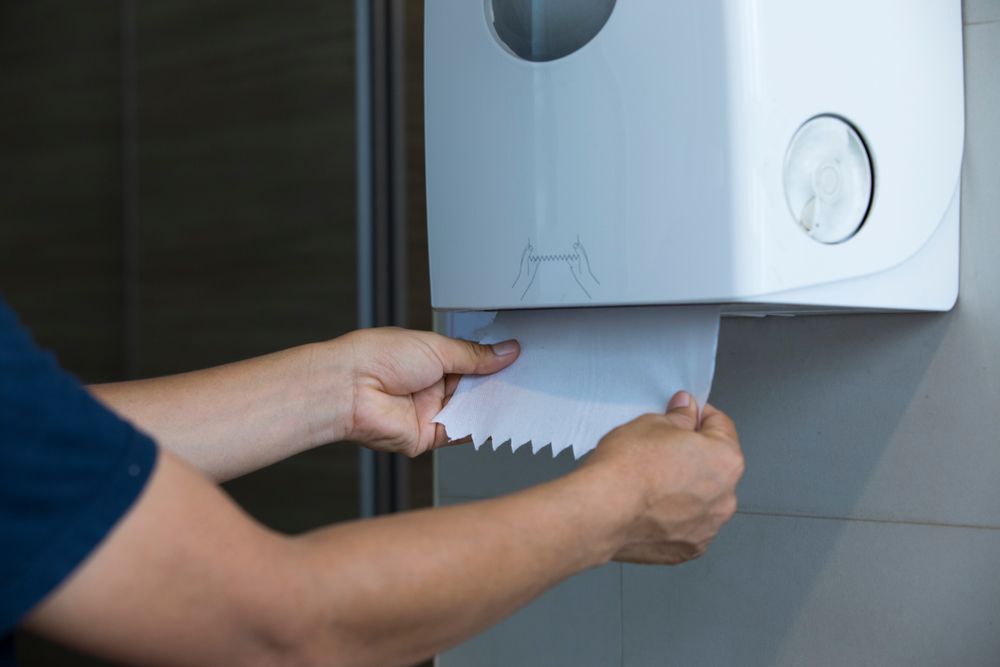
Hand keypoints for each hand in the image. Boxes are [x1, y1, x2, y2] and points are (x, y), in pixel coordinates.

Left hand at [334, 327, 519, 456]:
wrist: (350, 387)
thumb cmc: (378, 357)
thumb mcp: (437, 347)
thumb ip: (474, 355)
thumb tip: (505, 351)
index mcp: (429, 359)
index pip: (470, 363)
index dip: (493, 364)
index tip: (516, 361)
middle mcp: (428, 386)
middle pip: (472, 389)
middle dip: (495, 385)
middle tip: (522, 379)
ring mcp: (427, 412)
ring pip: (469, 412)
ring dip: (488, 406)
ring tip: (514, 397)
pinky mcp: (426, 437)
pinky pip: (458, 434)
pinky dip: (476, 427)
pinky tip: (493, 417)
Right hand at [580, 391, 743, 564]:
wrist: (601, 512)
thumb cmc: (626, 469)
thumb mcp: (652, 423)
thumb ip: (679, 417)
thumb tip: (686, 412)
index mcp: (725, 460)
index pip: (721, 426)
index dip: (698, 415)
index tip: (683, 415)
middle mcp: (725, 497)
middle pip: (714, 466)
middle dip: (693, 455)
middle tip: (661, 449)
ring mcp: (708, 527)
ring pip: (702, 498)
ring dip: (685, 488)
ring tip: (651, 482)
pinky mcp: (687, 549)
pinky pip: (687, 525)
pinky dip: (673, 516)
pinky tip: (649, 506)